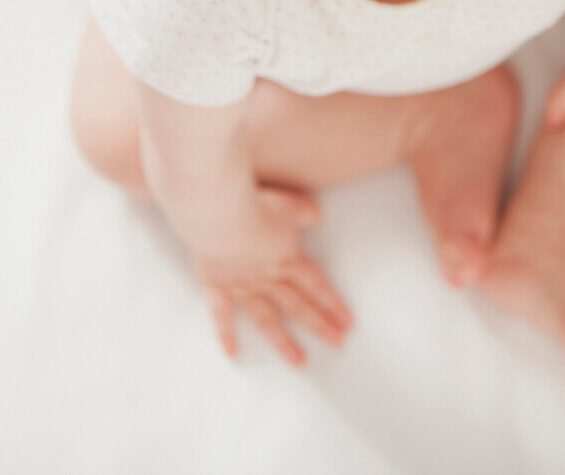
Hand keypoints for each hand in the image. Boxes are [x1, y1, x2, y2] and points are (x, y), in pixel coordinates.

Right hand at [190, 184, 353, 366]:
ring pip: (267, 319)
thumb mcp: (292, 203)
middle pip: (298, 306)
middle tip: (337, 343)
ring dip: (284, 342)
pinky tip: (234, 355)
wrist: (220, 216)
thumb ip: (306, 212)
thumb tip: (316, 217)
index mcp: (288, 259)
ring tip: (299, 361)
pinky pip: (222, 317)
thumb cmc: (257, 207)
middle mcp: (268, 278)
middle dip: (319, 325)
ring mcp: (243, 286)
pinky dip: (227, 337)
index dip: (333, 303)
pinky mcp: (217, 287)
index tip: (347, 323)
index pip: (316, 285)